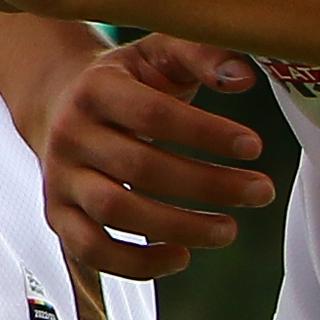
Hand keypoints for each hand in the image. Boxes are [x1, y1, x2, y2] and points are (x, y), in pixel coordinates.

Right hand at [44, 34, 274, 278]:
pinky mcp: (58, 213)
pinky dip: (136, 264)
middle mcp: (70, 133)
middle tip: (262, 191)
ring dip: (179, 227)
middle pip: (140, 167)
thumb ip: (201, 55)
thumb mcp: (158, 55)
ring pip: (115, 211)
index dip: (205, 133)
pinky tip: (182, 257)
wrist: (58, 104)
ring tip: (228, 230)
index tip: (255, 146)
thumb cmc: (127, 82)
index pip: (150, 113)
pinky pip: (90, 249)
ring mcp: (60, 177)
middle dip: (210, 185)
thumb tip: (242, 78)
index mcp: (95, 89)